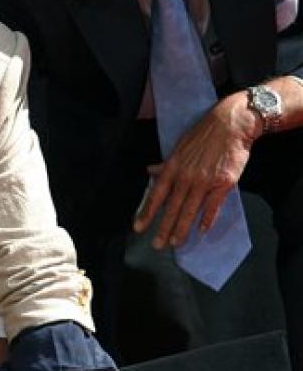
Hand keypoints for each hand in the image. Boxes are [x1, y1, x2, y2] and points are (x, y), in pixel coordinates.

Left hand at [133, 91, 260, 248]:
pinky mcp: (223, 183)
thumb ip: (166, 164)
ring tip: (176, 243)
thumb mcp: (179, 147)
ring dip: (182, 228)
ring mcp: (204, 181)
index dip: (147, 213)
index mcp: (173, 168)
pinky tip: (201, 231)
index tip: (138, 228)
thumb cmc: (204, 135)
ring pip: (190, 210)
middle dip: (163, 228)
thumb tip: (150, 171)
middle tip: (157, 245)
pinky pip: (213, 206)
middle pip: (172, 207)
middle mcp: (186, 177)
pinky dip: (207, 219)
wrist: (231, 124)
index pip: (156, 195)